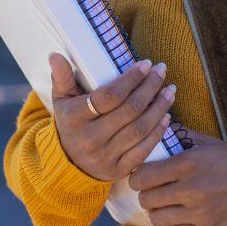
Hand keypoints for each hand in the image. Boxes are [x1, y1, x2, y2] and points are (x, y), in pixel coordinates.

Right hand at [48, 52, 177, 181]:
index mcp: (75, 118)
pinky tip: (167, 116)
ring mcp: (105, 157)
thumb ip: (61, 77)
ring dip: (159, 108)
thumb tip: (55, 55)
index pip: (109, 96)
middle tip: (162, 71)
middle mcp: (90, 139)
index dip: (131, 79)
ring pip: (140, 129)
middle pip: (129, 110)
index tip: (146, 64)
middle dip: (150, 88)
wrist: (68, 164)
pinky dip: (158, 132)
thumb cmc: (69, 122)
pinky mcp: (118, 171)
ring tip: (170, 90)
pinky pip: (143, 150)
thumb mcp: (61, 99)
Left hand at [127, 130, 226, 225]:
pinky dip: (175, 224)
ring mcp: (200, 212)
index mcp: (188, 164)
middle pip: (147, 199)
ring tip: (163, 205)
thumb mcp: (208, 144)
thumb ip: (181, 137)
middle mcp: (191, 189)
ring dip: (157, 212)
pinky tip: (179, 216)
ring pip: (158, 219)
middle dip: (145, 195)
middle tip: (151, 191)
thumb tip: (159, 128)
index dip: (137, 177)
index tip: (140, 176)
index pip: (143, 176)